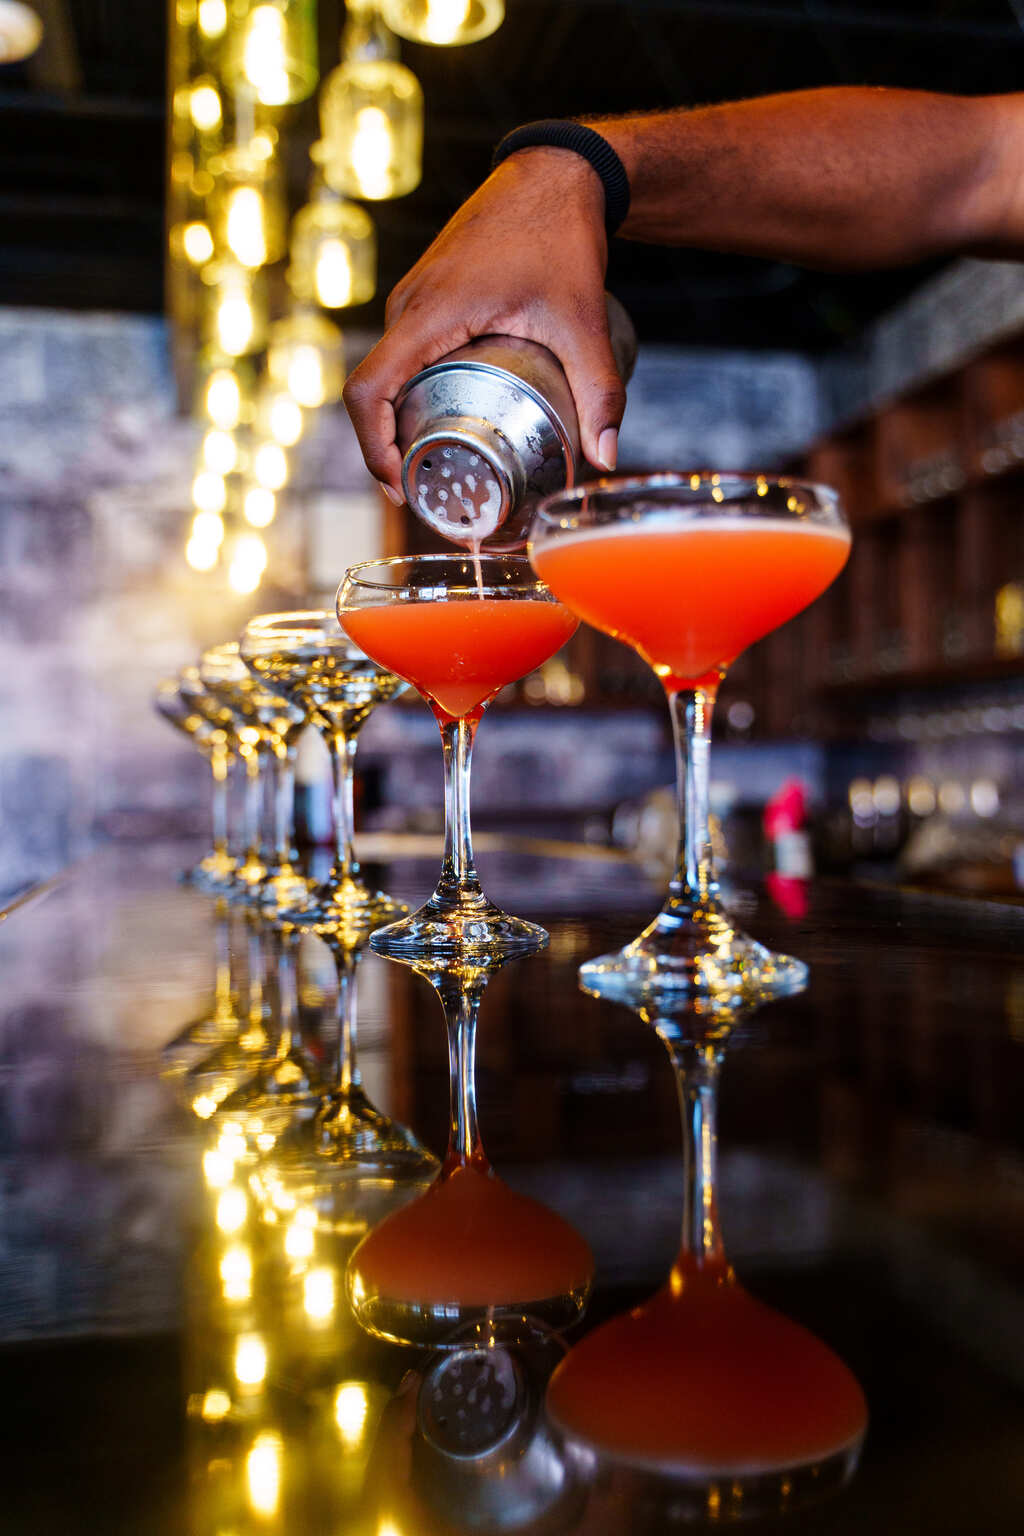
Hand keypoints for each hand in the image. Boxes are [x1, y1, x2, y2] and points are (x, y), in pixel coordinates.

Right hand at [342, 146, 625, 502]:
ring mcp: (413, 298)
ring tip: (440, 463)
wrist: (555, 173)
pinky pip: (404, 354)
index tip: (401, 485)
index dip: (372, 448)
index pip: (368, 391)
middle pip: (375, 392)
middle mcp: (408, 306)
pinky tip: (446, 417)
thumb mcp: (583, 319)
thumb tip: (607, 456)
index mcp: (428, 314)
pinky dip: (413, 392)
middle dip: (392, 448)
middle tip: (432, 489)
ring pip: (389, 373)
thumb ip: (598, 390)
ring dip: (402, 420)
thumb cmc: (561, 234)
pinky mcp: (427, 296)